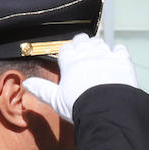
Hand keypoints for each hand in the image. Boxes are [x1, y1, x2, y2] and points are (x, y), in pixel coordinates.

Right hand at [21, 33, 136, 122]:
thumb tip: (26, 83)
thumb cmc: (80, 105)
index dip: (68, 53)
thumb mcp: (56, 99)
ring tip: (98, 56)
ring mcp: (105, 55)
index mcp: (70, 62)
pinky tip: (117, 57)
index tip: (69, 58)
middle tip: (83, 54)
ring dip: (98, 47)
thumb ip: (42, 89)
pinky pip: (120, 49)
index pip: (66, 49)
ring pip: (100, 43)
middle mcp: (87, 54)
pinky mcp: (122, 61)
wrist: (107, 109)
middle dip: (82, 45)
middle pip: (82, 41)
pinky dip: (118, 52)